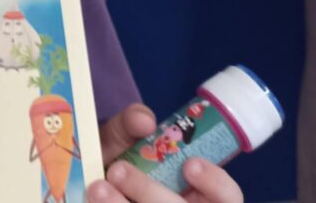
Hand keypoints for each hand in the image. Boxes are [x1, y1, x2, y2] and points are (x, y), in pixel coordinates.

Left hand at [86, 104, 242, 202]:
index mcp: (197, 194)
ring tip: (97, 188)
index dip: (216, 183)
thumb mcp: (119, 139)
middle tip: (118, 170)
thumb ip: (130, 123)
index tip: (189, 164)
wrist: (86, 184)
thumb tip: (145, 120)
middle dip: (151, 194)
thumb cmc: (114, 163)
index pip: (229, 198)